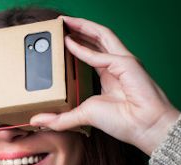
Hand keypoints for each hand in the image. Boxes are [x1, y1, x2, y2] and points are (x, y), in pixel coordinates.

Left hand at [30, 15, 180, 155]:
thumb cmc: (122, 121)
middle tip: (59, 23)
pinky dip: (83, 49)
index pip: (91, 51)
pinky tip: (68, 43)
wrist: (144, 127)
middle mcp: (116, 64)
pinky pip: (100, 54)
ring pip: (101, 36)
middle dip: (78, 28)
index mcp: (108, 74)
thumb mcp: (82, 116)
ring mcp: (122, 62)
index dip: (77, 42)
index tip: (60, 38)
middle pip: (96, 39)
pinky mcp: (126, 64)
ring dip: (82, 27)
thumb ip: (59, 118)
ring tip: (64, 22)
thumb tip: (37, 121)